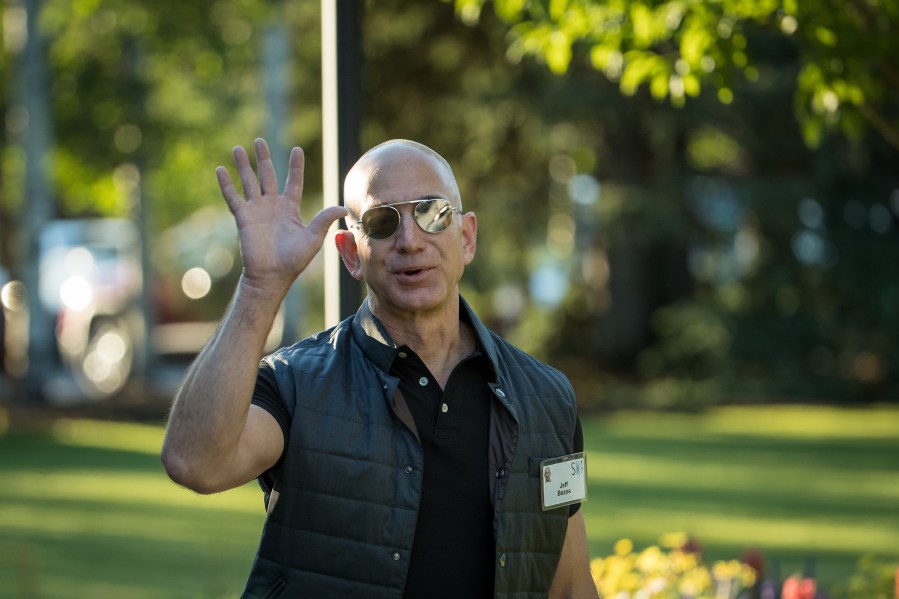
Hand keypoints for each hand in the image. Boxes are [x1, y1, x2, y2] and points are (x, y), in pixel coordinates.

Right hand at [217, 138, 347, 294]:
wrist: (272, 275)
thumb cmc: (294, 260)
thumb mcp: (313, 237)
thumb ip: (324, 219)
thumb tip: (344, 207)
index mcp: (290, 208)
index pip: (293, 182)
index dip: (295, 166)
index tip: (297, 149)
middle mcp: (272, 206)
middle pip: (267, 176)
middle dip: (263, 158)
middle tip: (259, 140)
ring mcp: (256, 210)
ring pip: (249, 182)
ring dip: (243, 165)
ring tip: (237, 148)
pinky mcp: (243, 217)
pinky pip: (233, 197)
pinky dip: (227, 184)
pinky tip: (221, 169)